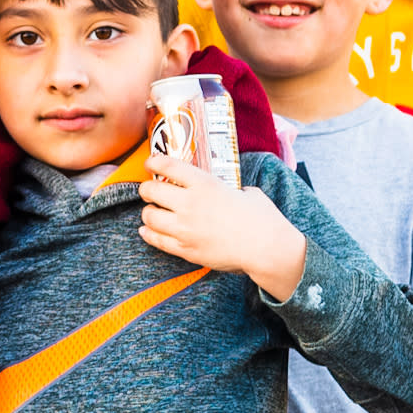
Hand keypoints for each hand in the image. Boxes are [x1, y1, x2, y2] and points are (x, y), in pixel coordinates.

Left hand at [137, 155, 306, 300]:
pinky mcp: (185, 249)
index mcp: (205, 184)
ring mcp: (185, 228)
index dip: (153, 162)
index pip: (168, 166)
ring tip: (153, 212)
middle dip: (146, 189)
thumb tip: (227, 190)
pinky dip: (148, 233)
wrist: (266, 249)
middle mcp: (190, 204)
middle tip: (149, 190)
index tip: (150, 163)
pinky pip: (156, 240)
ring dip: (148, 212)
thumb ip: (228, 188)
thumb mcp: (246, 192)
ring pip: (149, 216)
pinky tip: (147, 230)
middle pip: (151, 191)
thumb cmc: (262, 218)